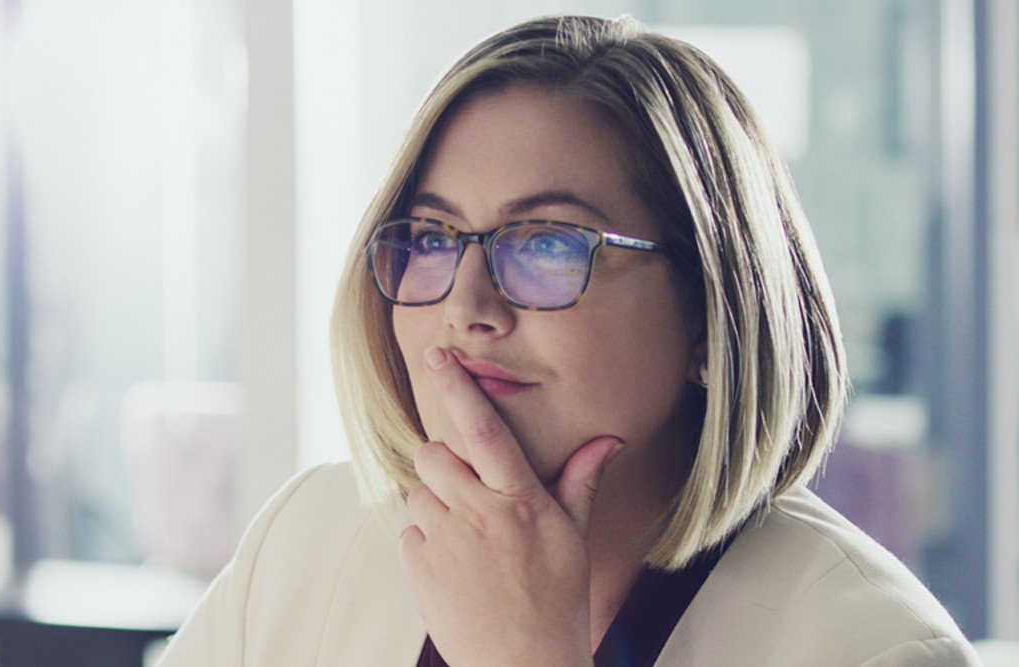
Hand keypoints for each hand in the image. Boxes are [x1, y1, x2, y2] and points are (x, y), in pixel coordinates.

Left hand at [398, 346, 622, 666]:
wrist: (523, 666)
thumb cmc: (556, 601)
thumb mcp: (573, 539)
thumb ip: (579, 482)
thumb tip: (610, 438)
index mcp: (520, 502)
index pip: (485, 430)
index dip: (459, 388)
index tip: (438, 357)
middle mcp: (478, 515)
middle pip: (434, 455)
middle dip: (444, 462)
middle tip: (470, 492)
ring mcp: (443, 542)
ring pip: (418, 492)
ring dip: (435, 504)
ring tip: (468, 540)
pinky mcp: (418, 568)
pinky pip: (408, 532)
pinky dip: (425, 541)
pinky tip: (455, 568)